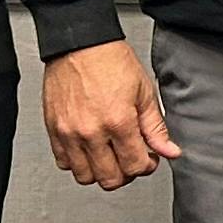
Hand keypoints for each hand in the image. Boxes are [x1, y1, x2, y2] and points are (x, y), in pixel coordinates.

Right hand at [43, 39, 180, 188]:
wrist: (80, 43)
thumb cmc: (110, 60)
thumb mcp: (144, 91)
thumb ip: (156, 127)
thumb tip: (169, 151)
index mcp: (118, 121)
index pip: (134, 166)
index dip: (147, 166)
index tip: (149, 159)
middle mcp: (90, 131)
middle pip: (110, 179)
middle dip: (126, 174)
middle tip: (130, 159)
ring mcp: (68, 133)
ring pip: (85, 176)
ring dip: (100, 171)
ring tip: (110, 155)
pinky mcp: (53, 130)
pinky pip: (63, 162)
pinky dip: (77, 162)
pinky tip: (89, 149)